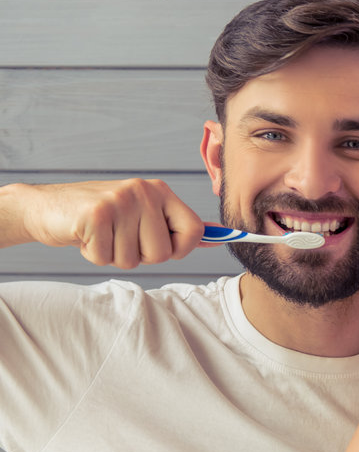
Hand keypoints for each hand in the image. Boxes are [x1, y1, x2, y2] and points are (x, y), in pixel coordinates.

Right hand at [0, 179, 204, 267]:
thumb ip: (175, 226)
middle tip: (119, 237)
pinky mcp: (96, 215)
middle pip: (162, 254)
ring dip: (114, 255)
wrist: (46, 208)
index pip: (194, 231)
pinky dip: (94, 255)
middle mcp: (143, 192)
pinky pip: (107, 258)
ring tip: (102, 234)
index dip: (179, 249)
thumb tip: (219, 238)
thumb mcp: (142, 215)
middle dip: (140, 256)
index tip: (161, 246)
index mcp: (159, 191)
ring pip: (133, 260)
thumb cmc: (101, 218)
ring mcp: (119, 201)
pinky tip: (86, 236)